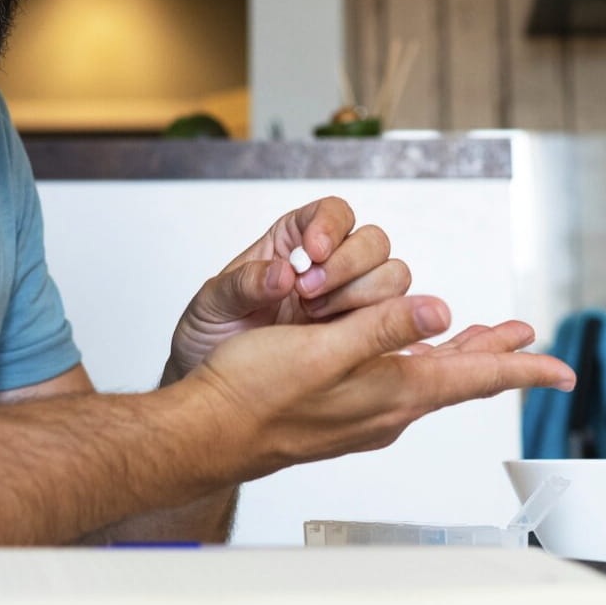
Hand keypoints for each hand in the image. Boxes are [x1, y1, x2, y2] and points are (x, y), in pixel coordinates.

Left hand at [165, 196, 411, 380]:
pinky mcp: (362, 336)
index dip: (331, 225)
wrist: (216, 391)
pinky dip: (382, 326)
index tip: (314, 251)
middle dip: (348, 264)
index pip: (332, 213)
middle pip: (373, 242)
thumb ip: (242, 284)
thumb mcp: (211, 304)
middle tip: (309, 294)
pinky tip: (349, 341)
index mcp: (292, 241)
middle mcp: (328, 266)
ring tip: (316, 319)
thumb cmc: (211, 335)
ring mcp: (348, 301)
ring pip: (392, 277)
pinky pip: (394, 321)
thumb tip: (281, 273)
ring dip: (363, 295)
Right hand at [187, 295, 574, 478]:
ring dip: (461, 355)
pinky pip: (400, 383)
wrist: (210, 430)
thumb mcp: (325, 349)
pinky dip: (421, 362)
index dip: (522, 368)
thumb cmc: (256, 392)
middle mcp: (388, 408)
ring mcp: (366, 413)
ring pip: (431, 378)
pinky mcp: (343, 411)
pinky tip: (414, 355)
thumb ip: (384, 328)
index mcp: (393, 392)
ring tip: (486, 339)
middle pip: (460, 377)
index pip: (475, 377)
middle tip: (530, 340)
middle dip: (496, 354)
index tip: (562, 368)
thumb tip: (441, 312)